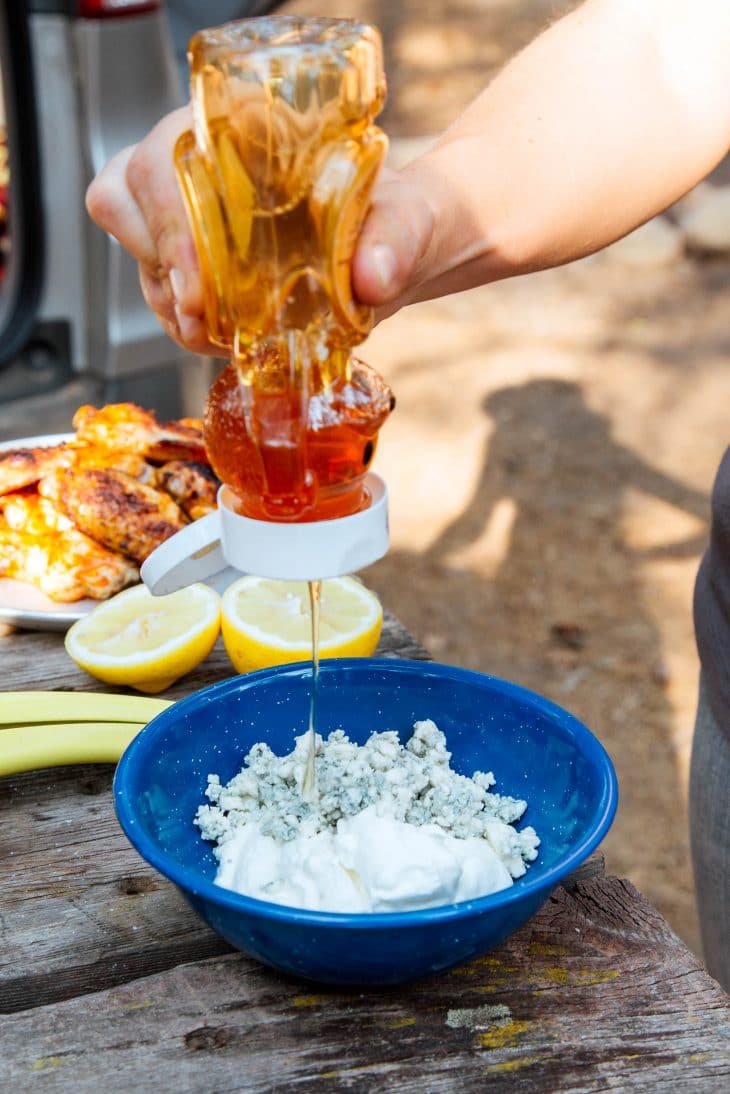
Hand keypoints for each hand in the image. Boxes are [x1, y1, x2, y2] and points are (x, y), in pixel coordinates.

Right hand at [86, 107, 437, 351]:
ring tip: (222, 333)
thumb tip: (373, 277)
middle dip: (158, 265)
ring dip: (170, 301)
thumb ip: (397, 240)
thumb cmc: (407, 220)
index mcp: (247, 128)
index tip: (197, 284)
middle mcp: (208, 163)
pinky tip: (226, 336)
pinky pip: (162, 288)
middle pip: (126, 197)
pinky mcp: (199, 257)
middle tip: (203, 318)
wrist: (408, 250)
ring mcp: (197, 211)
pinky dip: (184, 320)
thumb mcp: (411, 223)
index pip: (165, 152)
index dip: (165, 217)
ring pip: (139, 248)